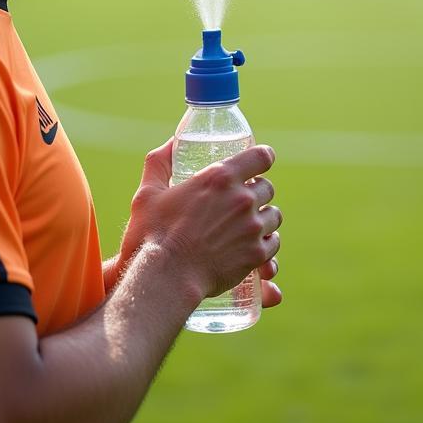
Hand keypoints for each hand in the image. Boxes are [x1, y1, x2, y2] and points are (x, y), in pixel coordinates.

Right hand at [117, 138, 282, 301]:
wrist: (165, 279)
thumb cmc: (152, 235)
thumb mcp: (148, 193)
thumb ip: (159, 163)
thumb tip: (170, 143)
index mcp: (220, 177)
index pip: (261, 156)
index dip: (263, 158)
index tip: (260, 163)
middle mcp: (242, 198)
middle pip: (268, 187)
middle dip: (258, 191)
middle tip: (242, 201)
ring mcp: (252, 227)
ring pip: (274, 216)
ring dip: (264, 218)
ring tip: (249, 226)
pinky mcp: (256, 254)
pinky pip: (273, 243)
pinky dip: (266, 244)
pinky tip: (252, 246)